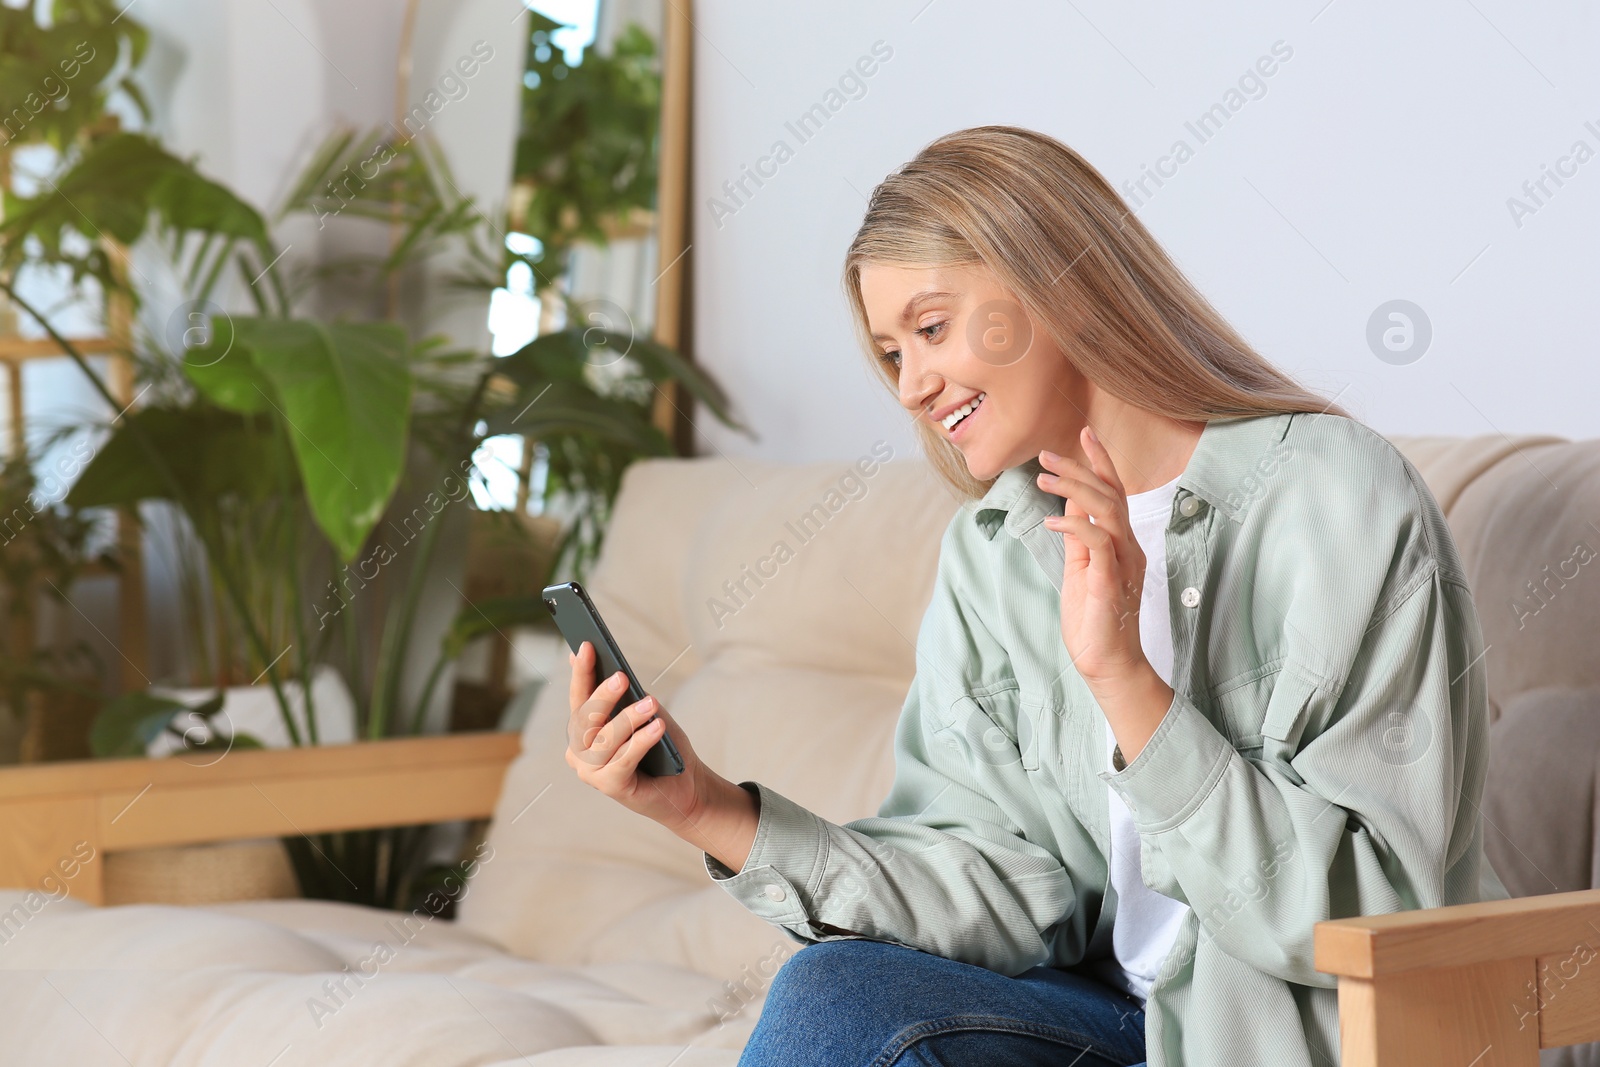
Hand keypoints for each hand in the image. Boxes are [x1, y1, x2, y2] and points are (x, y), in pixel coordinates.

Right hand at [565, 641, 757, 869]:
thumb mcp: (646, 715)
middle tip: (622, 676)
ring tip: (651, 704)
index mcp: (583, 730)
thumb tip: (614, 669)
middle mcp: (579, 752)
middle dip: (603, 695)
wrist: (687, 787)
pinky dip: (641, 741)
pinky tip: (658, 727)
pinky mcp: (610, 787)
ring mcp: (591, 772)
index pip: (579, 697)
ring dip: (629, 719)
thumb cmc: (663, 747)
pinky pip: (623, 759)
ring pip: (605, 739)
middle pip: (585, 718)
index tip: (587, 645)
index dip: (582, 672)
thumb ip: (627, 697)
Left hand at [1036, 425, 1150, 687]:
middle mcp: (1127, 548)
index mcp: (1120, 544)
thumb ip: (1080, 537)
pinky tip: (1050, 520)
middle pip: (1110, 494)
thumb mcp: (1081, 569)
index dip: (1100, 462)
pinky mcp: (1111, 581)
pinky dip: (1074, 525)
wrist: (1108, 663)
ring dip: (1074, 489)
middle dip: (1079, 468)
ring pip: (1108, 510)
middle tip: (1046, 455)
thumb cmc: (1094, 619)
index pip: (1114, 492)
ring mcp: (1122, 563)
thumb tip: (1071, 504)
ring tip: (1043, 478)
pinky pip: (1098, 542)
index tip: (1083, 434)